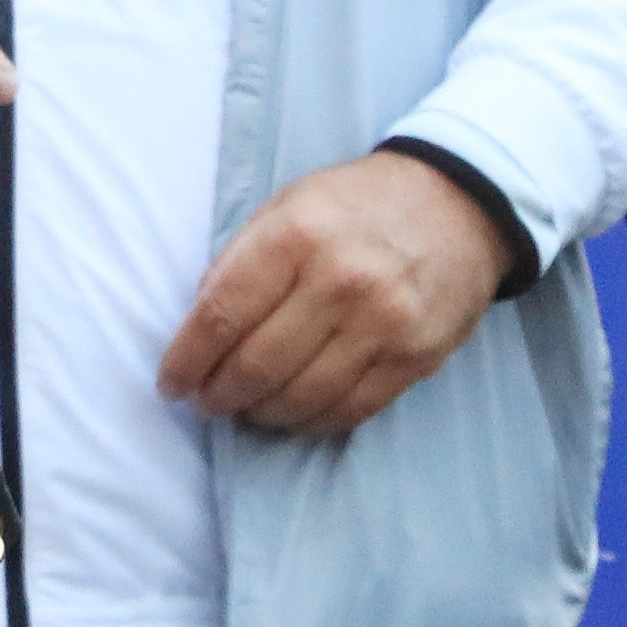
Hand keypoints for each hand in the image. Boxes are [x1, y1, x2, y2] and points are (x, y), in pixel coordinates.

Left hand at [157, 153, 512, 437]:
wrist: (456, 204)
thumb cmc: (355, 206)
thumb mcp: (285, 206)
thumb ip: (240, 260)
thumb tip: (199, 323)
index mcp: (294, 237)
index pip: (222, 314)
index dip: (187, 358)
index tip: (170, 383)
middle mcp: (339, 281)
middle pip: (257, 363)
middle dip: (218, 394)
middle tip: (204, 403)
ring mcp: (383, 323)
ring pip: (302, 395)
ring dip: (261, 413)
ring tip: (243, 410)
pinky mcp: (416, 357)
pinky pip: (352, 408)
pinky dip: (312, 422)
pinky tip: (291, 416)